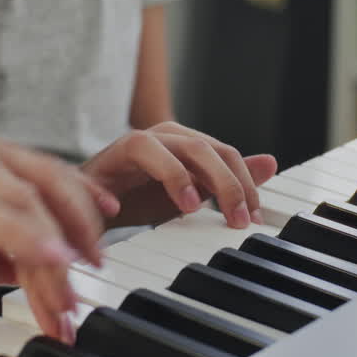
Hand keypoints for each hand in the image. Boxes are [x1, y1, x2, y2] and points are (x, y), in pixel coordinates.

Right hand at [0, 124, 115, 340]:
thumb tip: (4, 263)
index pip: (38, 168)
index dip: (78, 194)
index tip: (103, 221)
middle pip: (48, 187)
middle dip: (81, 233)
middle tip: (95, 278)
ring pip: (29, 212)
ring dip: (57, 264)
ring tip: (69, 306)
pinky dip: (31, 243)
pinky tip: (52, 266)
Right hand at [82, 122, 277, 228]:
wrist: (86, 208)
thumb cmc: (134, 200)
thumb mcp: (188, 197)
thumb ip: (225, 182)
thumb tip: (270, 164)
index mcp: (188, 144)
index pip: (229, 157)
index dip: (246, 187)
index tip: (253, 221)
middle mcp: (171, 135)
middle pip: (213, 150)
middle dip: (231, 186)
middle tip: (239, 221)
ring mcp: (147, 139)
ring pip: (187, 147)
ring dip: (204, 180)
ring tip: (210, 211)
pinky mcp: (121, 148)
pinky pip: (147, 151)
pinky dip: (170, 176)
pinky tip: (183, 204)